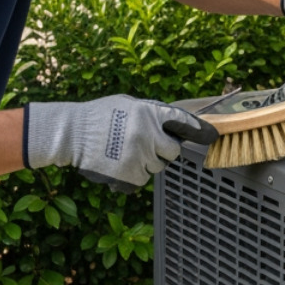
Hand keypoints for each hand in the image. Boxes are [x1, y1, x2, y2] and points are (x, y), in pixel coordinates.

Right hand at [23, 95, 217, 192]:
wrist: (71, 133)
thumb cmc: (98, 116)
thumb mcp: (126, 105)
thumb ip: (149, 113)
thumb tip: (169, 123)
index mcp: (148, 112)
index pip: (181, 121)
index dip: (198, 130)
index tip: (212, 135)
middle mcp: (148, 133)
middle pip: (173, 151)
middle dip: (163, 150)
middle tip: (144, 145)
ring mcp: (140, 155)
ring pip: (156, 167)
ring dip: (145, 162)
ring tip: (123, 152)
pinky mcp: (130, 174)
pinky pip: (141, 179)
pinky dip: (132, 175)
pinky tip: (117, 164)